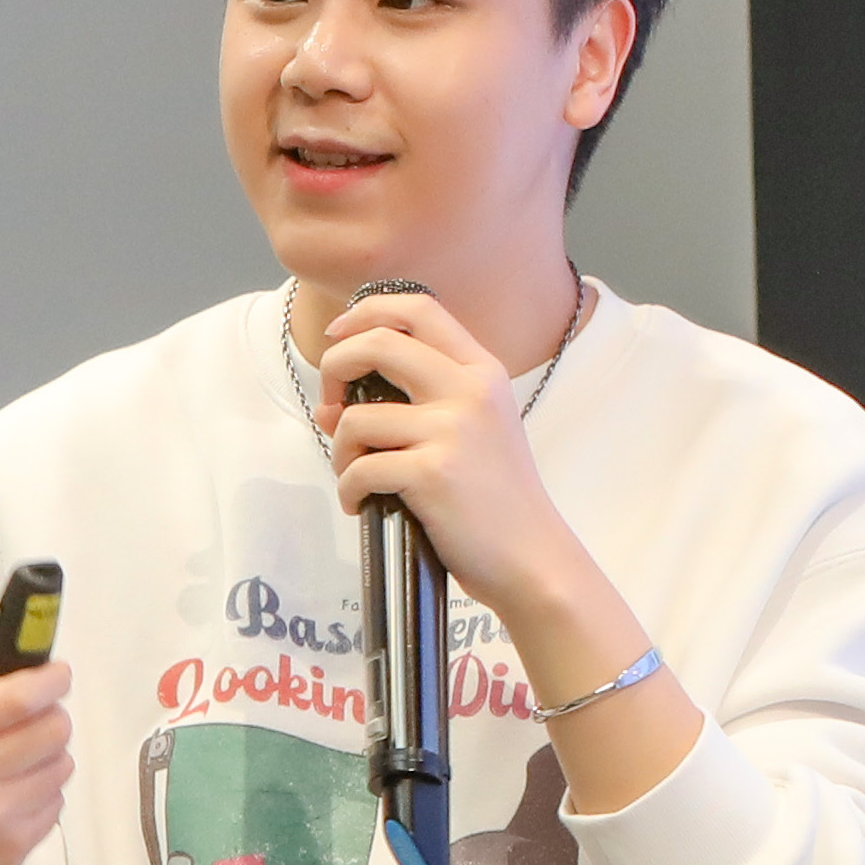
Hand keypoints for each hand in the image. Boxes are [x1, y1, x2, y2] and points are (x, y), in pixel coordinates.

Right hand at [0, 634, 71, 864]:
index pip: (18, 696)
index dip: (50, 679)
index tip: (57, 673)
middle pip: (53, 727)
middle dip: (50, 715)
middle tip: (29, 720)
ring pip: (62, 764)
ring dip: (47, 756)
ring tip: (11, 763)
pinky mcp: (13, 849)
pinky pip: (56, 802)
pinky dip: (41, 793)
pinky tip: (6, 798)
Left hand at [307, 284, 620, 682]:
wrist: (532, 556)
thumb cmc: (496, 500)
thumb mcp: (470, 433)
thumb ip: (411, 407)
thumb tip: (332, 408)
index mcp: (482, 371)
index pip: (418, 308)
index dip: (367, 313)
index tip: (340, 339)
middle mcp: (470, 389)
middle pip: (377, 343)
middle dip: (334, 370)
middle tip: (332, 406)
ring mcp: (453, 429)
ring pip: (356, 417)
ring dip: (340, 450)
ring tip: (355, 475)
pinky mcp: (433, 472)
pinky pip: (360, 469)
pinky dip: (349, 490)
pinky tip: (362, 505)